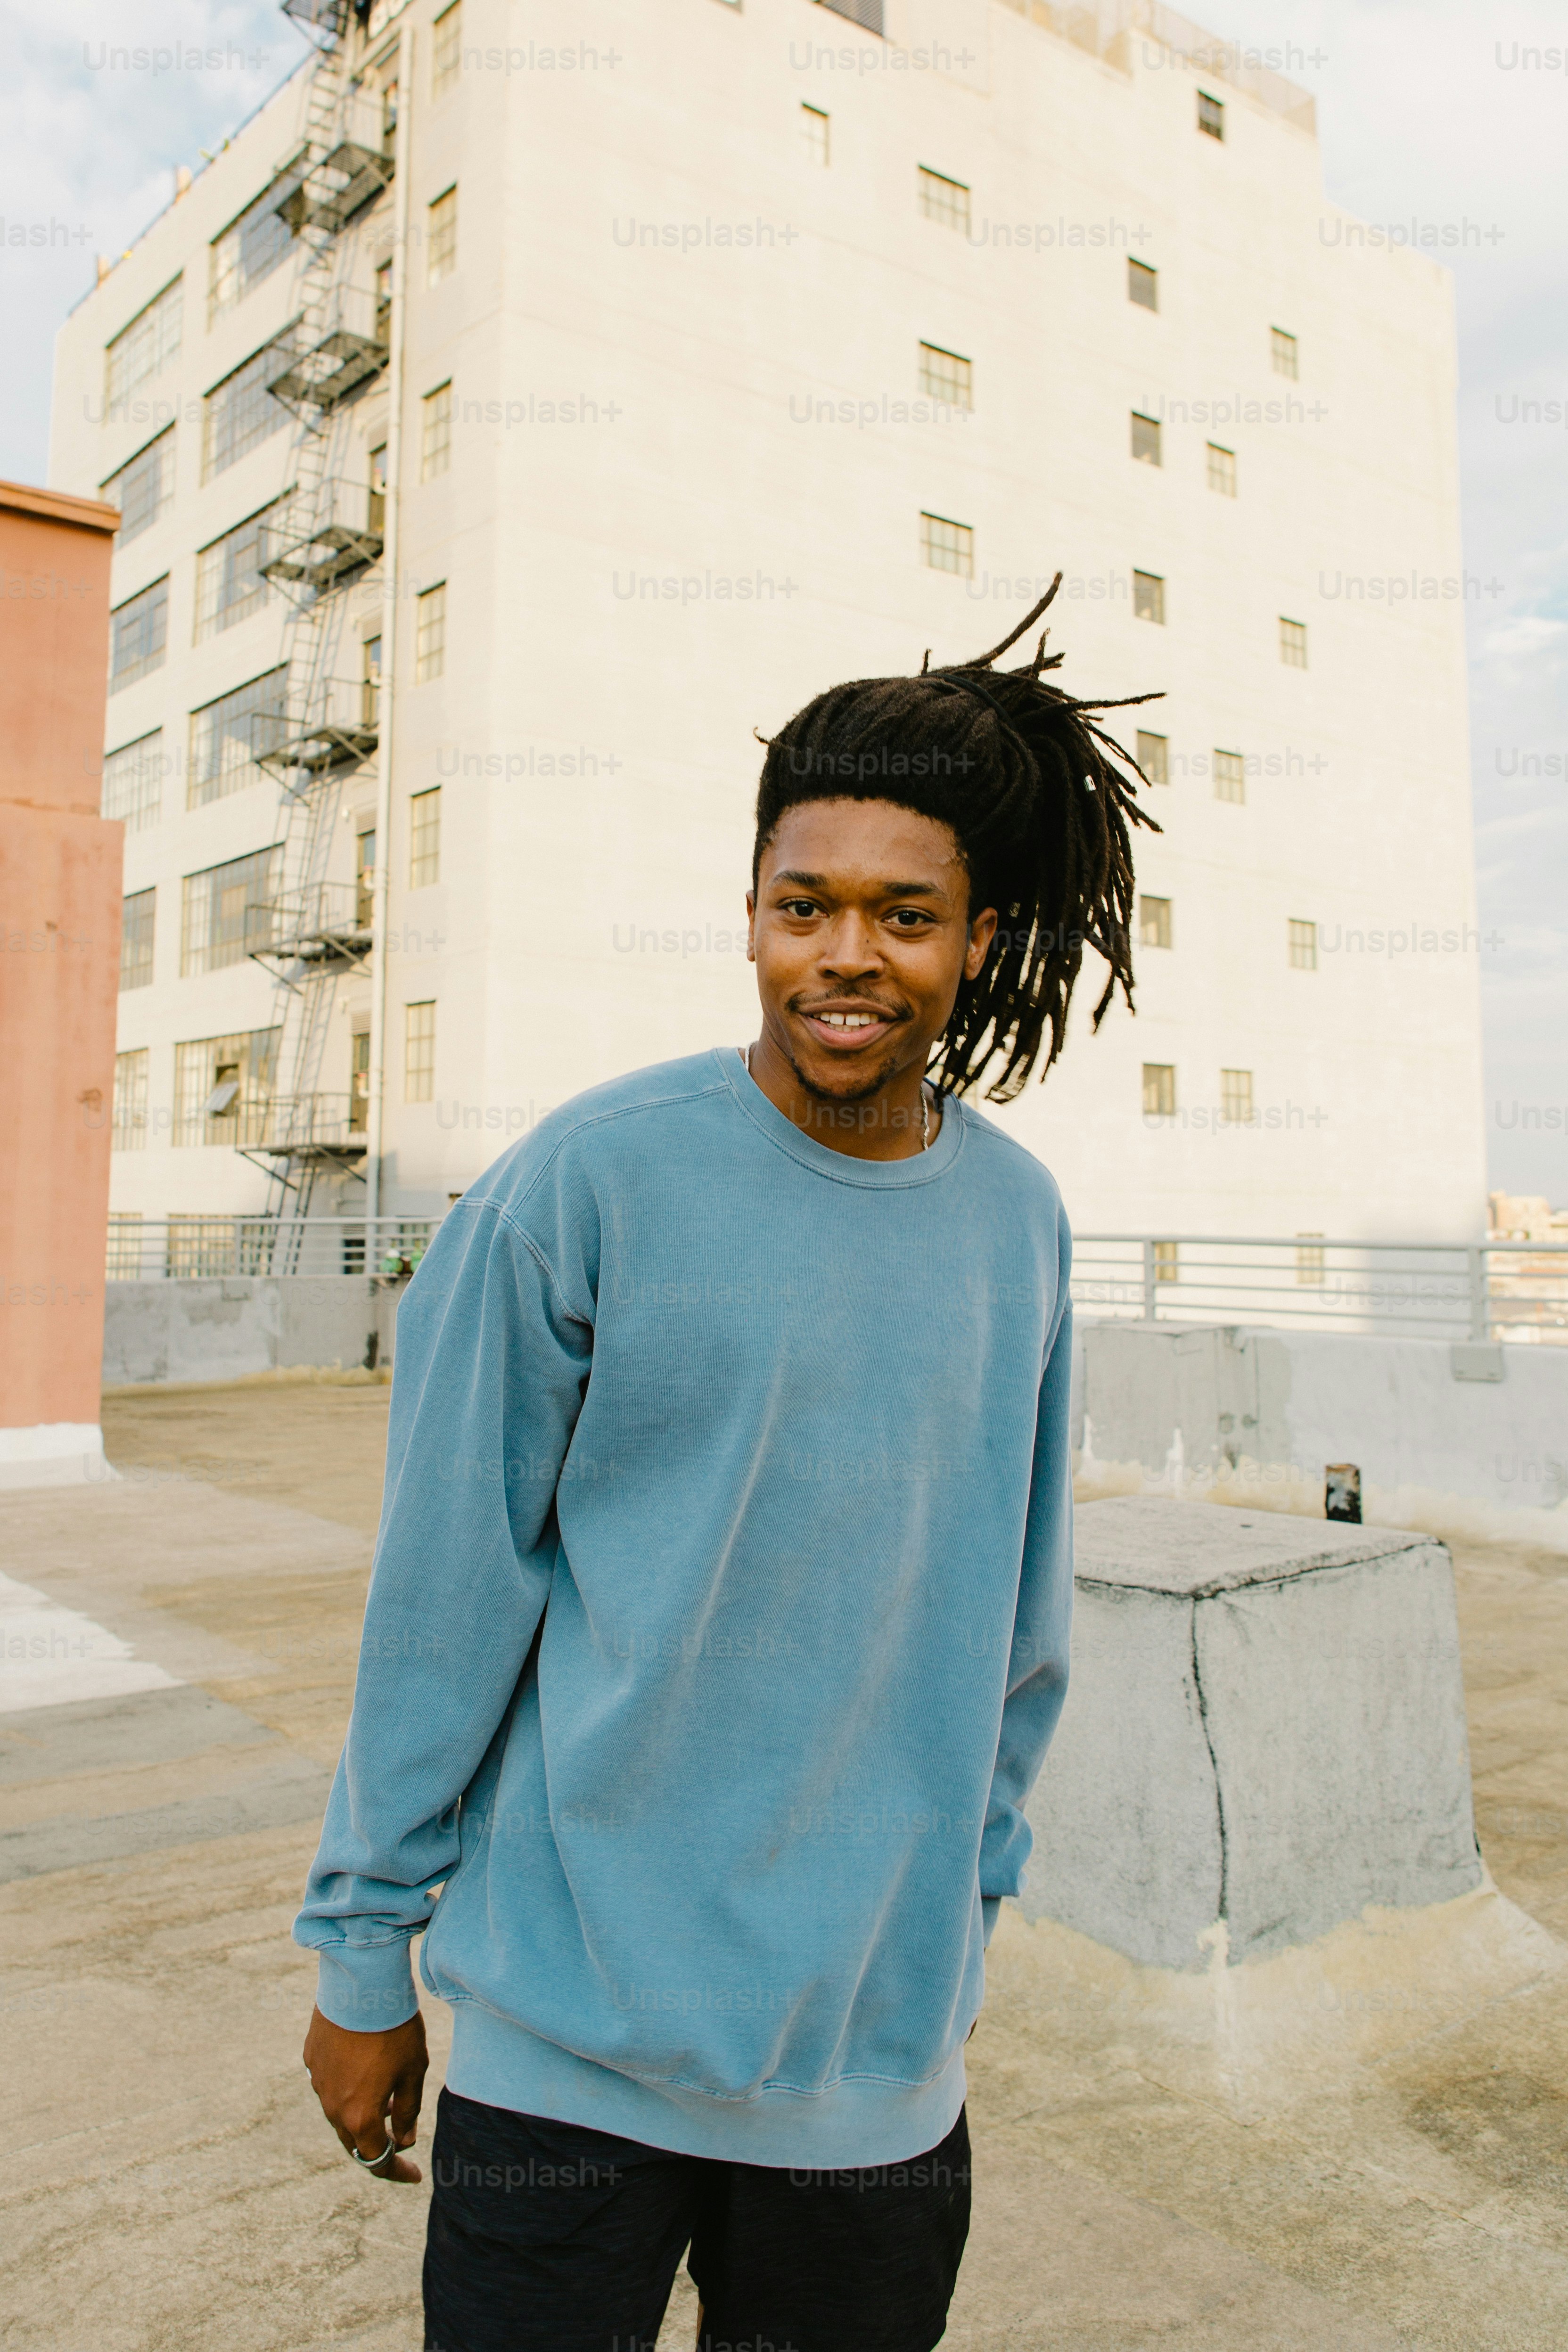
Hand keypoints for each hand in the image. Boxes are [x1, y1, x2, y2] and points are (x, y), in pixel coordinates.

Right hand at [303, 2004, 428, 2181]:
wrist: (360, 1984)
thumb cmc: (393, 2029)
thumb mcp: (413, 2072)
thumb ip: (408, 2112)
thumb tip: (405, 2141)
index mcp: (359, 2117)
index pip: (377, 2161)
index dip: (397, 2172)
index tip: (414, 2176)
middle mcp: (332, 2106)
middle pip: (354, 2141)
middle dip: (378, 2145)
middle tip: (401, 2136)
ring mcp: (318, 2082)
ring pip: (340, 2113)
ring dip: (363, 2115)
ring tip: (389, 2096)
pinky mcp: (311, 2059)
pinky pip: (329, 2085)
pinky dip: (349, 2089)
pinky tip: (366, 2069)